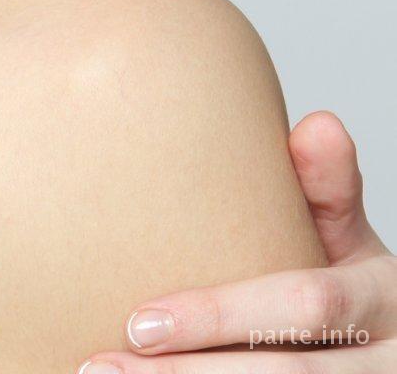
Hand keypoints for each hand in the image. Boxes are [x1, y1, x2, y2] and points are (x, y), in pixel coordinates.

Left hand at [75, 111, 395, 371]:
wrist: (390, 349)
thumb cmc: (355, 289)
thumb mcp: (351, 239)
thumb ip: (329, 189)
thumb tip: (317, 124)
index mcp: (381, 297)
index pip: (303, 306)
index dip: (219, 316)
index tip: (141, 321)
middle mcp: (384, 358)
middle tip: (105, 365)